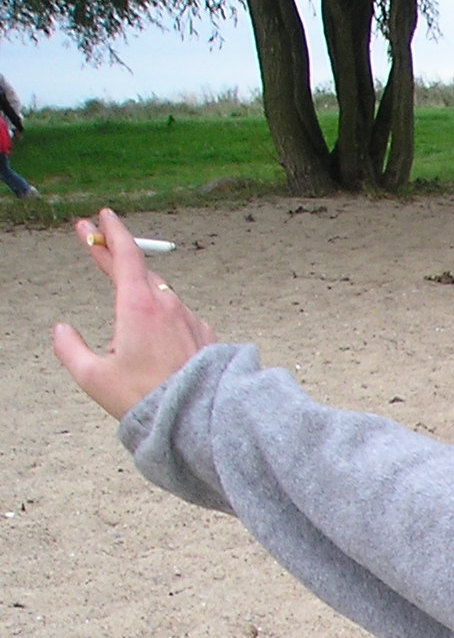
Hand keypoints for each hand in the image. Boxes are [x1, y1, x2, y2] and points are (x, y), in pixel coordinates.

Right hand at [52, 207, 216, 418]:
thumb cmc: (148, 400)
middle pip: (140, 272)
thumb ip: (69, 349)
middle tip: (96, 245)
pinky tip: (158, 355)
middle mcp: (169, 306)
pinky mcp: (207, 337)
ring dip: (139, 306)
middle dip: (116, 257)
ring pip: (160, 301)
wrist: (201, 421)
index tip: (102, 216)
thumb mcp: (93, 377)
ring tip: (129, 346)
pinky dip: (163, 327)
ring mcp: (191, 320)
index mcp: (139, 306)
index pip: (125, 255)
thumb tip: (62, 329)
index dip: (111, 232)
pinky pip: (178, 322)